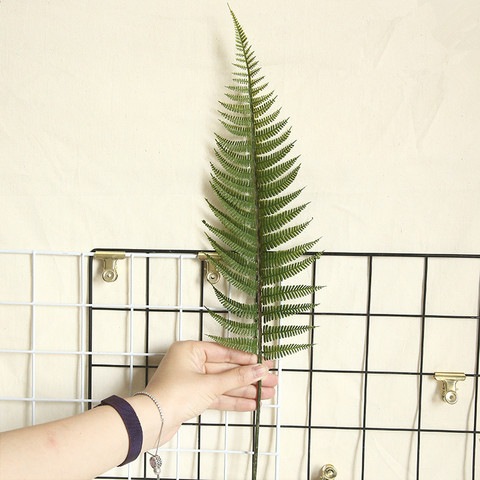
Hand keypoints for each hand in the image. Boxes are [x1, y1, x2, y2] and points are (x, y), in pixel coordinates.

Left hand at [131, 340, 277, 446]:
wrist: (152, 422)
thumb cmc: (173, 395)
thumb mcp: (210, 384)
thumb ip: (236, 377)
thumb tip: (258, 369)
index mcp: (190, 350)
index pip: (224, 352)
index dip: (245, 359)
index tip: (263, 362)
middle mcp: (190, 363)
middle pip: (226, 369)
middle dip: (249, 377)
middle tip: (271, 380)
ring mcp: (192, 381)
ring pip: (224, 384)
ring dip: (245, 390)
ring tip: (267, 394)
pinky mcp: (192, 398)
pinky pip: (217, 396)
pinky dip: (233, 400)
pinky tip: (251, 403)